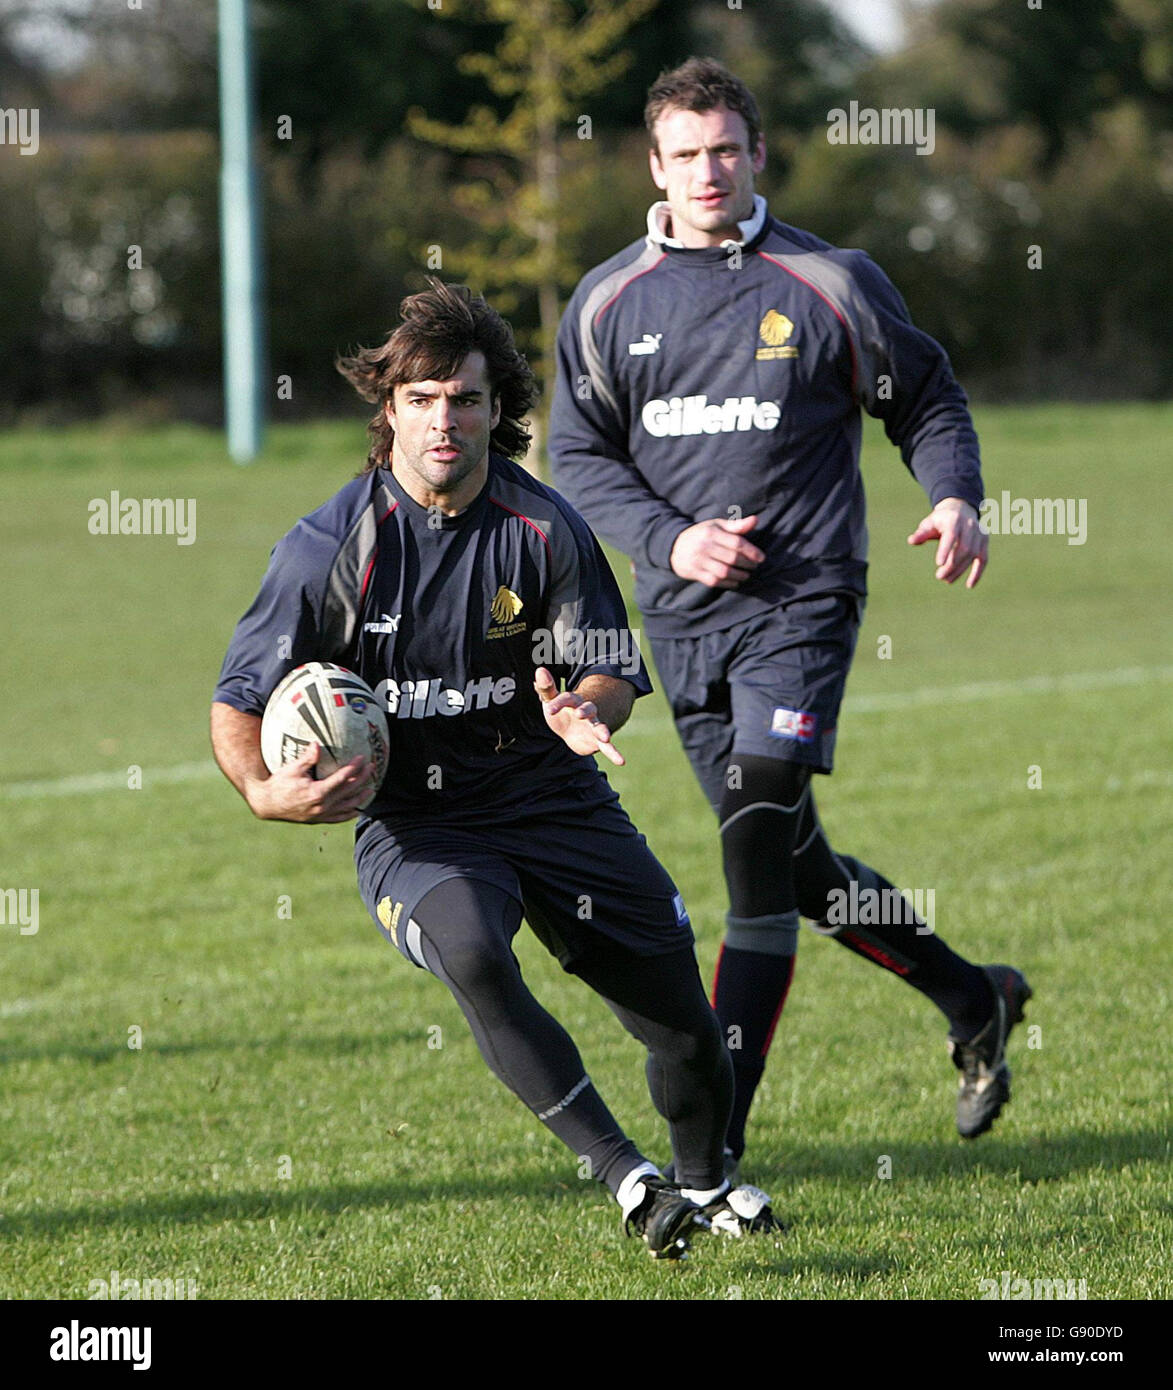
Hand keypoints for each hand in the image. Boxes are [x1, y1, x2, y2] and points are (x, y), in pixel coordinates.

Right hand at [248, 743, 375, 822]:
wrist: (266, 804)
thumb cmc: (278, 784)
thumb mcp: (292, 769)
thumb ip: (307, 758)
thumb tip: (316, 744)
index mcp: (317, 792)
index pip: (343, 778)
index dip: (355, 767)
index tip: (363, 757)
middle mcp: (322, 806)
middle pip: (349, 791)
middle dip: (363, 778)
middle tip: (373, 767)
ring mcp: (321, 815)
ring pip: (348, 806)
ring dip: (361, 797)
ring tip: (371, 788)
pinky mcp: (318, 820)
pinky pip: (339, 818)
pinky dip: (350, 813)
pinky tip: (357, 809)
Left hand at [534, 667, 624, 766]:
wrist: (573, 729)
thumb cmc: (561, 711)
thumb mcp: (551, 700)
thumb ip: (546, 688)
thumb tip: (539, 670)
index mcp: (573, 701)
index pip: (567, 699)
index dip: (558, 703)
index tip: (549, 708)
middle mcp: (586, 712)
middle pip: (588, 708)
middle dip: (585, 710)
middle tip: (580, 714)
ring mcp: (593, 726)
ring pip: (599, 727)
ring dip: (602, 731)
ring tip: (606, 737)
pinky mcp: (597, 740)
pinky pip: (607, 747)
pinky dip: (614, 753)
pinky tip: (621, 761)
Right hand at [669, 514, 764, 588]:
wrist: (674, 546)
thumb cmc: (702, 534)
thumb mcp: (717, 526)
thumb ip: (736, 525)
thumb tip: (755, 520)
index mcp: (712, 532)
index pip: (736, 542)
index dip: (752, 551)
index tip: (761, 558)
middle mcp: (704, 546)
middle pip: (732, 558)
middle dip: (747, 564)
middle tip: (754, 566)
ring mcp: (698, 560)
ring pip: (724, 571)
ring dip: (739, 575)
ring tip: (746, 575)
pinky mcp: (695, 572)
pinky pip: (714, 581)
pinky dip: (728, 583)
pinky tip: (735, 582)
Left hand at [907, 497, 986, 588]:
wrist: (960, 509)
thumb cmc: (940, 520)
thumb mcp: (929, 523)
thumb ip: (921, 533)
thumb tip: (911, 541)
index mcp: (954, 520)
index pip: (951, 536)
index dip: (945, 550)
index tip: (938, 564)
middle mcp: (969, 525)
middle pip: (964, 548)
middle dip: (952, 565)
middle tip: (939, 576)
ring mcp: (979, 533)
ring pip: (973, 555)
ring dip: (960, 570)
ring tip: (946, 580)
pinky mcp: (984, 541)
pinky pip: (983, 559)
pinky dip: (977, 572)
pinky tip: (969, 585)